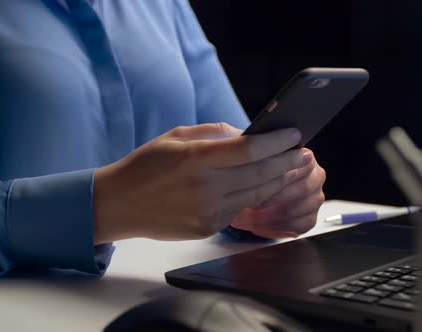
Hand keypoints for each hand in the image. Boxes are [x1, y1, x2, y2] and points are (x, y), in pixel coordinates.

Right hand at [92, 123, 307, 242]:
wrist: (120, 205)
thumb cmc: (146, 166)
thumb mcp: (176, 137)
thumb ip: (214, 133)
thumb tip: (247, 134)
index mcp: (195, 158)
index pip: (249, 149)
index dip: (278, 141)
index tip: (294, 134)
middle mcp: (204, 187)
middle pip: (261, 173)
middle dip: (287, 161)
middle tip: (301, 152)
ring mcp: (208, 211)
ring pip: (257, 194)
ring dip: (277, 180)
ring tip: (288, 167)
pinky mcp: (208, 227)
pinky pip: (241, 209)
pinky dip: (254, 196)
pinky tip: (261, 185)